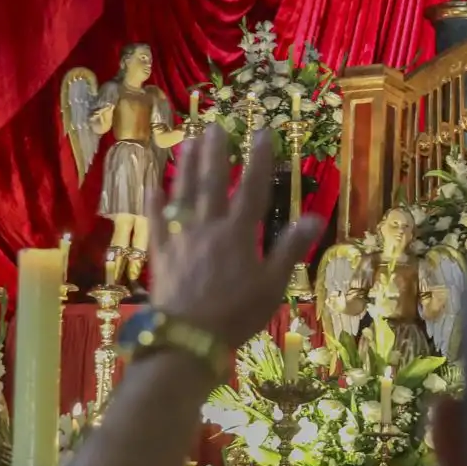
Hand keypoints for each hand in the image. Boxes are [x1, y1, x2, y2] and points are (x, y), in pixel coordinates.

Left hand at [150, 126, 323, 347]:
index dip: (259, 160)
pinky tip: (152, 187)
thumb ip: (290, 248)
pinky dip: (154, 203)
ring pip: (183, 194)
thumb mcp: (273, 285)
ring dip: (187, 166)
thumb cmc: (237, 314)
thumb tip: (314, 217)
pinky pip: (155, 222)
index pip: (253, 189)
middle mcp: (208, 227)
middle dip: (215, 153)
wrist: (188, 339)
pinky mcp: (160, 253)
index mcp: (238, 234)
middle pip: (212, 183)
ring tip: (189, 141)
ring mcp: (180, 238)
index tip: (263, 133)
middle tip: (215, 126)